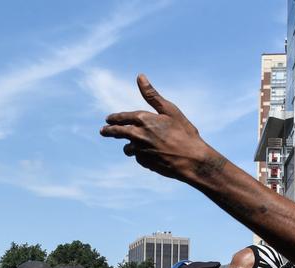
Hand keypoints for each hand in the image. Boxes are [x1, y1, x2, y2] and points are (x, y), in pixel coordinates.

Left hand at [100, 75, 223, 183]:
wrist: (191, 160)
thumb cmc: (184, 132)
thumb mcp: (170, 110)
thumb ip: (152, 95)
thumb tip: (140, 76)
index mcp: (143, 119)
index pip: (122, 117)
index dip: (114, 118)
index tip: (108, 119)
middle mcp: (138, 135)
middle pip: (118, 133)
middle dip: (109, 131)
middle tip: (103, 131)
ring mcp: (139, 151)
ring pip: (128, 148)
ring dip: (129, 147)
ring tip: (131, 146)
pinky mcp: (144, 163)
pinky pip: (139, 158)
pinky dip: (143, 156)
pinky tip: (154, 156)